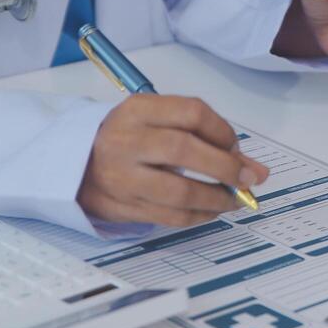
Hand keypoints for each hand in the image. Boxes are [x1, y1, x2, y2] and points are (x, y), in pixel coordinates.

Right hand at [77, 96, 268, 226]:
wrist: (74, 162)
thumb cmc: (128, 138)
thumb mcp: (158, 122)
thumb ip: (205, 136)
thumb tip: (253, 167)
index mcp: (137, 110)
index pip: (191, 113)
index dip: (222, 131)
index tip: (236, 146)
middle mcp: (126, 141)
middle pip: (185, 151)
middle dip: (224, 167)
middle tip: (246, 178)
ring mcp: (122, 176)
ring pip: (179, 191)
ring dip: (216, 198)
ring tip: (234, 199)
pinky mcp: (122, 206)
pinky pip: (170, 217)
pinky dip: (199, 216)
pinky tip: (211, 210)